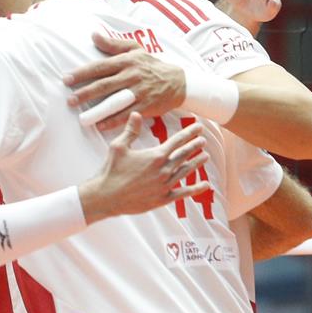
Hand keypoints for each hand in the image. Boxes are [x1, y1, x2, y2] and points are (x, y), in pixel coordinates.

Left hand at [65, 32, 185, 130]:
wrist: (180, 81)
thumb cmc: (152, 65)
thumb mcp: (136, 49)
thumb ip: (113, 44)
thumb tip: (94, 35)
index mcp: (127, 61)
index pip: (100, 67)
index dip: (82, 73)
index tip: (66, 79)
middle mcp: (132, 75)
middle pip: (104, 85)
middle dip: (85, 93)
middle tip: (69, 100)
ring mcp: (140, 92)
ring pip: (115, 101)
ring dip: (97, 110)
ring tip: (82, 117)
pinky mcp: (147, 106)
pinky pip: (128, 115)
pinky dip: (114, 121)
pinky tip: (100, 125)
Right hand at [77, 113, 210, 223]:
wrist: (106, 197)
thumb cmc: (110, 171)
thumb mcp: (118, 147)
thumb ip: (131, 130)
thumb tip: (136, 114)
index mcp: (155, 156)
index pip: (177, 141)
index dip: (189, 133)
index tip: (198, 127)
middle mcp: (163, 170)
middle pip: (184, 155)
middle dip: (195, 146)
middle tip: (202, 140)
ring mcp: (164, 185)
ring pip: (186, 172)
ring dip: (197, 163)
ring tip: (205, 156)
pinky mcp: (162, 199)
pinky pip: (183, 193)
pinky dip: (195, 189)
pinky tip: (205, 185)